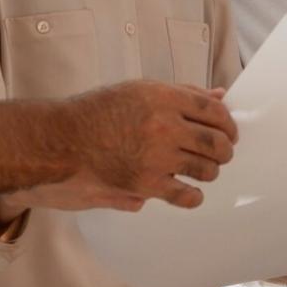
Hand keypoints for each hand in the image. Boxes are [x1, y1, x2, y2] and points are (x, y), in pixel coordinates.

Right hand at [22, 80, 237, 212]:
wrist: (58, 143)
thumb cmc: (95, 114)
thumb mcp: (137, 91)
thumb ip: (181, 93)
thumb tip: (219, 94)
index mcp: (162, 97)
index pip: (214, 109)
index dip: (228, 122)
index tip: (228, 130)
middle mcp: (164, 125)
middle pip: (216, 140)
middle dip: (224, 149)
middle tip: (221, 153)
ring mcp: (157, 156)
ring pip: (207, 168)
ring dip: (210, 170)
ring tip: (203, 170)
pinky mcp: (146, 184)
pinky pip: (186, 194)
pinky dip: (193, 195)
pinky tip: (190, 191)